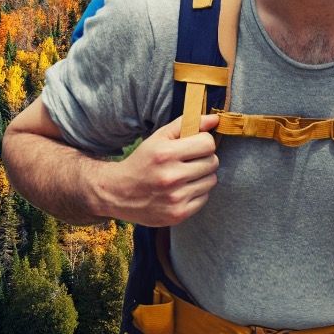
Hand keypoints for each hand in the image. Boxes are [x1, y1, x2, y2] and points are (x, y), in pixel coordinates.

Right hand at [89, 113, 219, 226]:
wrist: (118, 193)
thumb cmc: (142, 162)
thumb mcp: (158, 138)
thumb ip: (186, 124)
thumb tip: (215, 119)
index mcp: (165, 154)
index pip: (207, 144)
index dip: (204, 142)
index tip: (195, 145)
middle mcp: (171, 177)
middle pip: (212, 162)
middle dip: (204, 159)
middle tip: (189, 161)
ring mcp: (175, 198)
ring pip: (211, 180)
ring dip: (202, 176)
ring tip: (185, 176)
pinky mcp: (178, 214)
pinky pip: (204, 198)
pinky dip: (197, 192)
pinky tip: (182, 190)